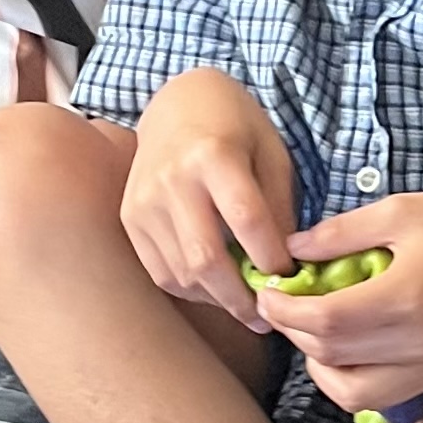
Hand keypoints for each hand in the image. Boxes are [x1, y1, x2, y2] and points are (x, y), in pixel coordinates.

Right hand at [120, 70, 297, 329]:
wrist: (177, 105)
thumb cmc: (235, 128)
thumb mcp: (271, 153)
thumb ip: (279, 207)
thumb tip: (286, 269)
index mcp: (213, 155)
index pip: (246, 220)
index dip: (272, 258)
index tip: (290, 278)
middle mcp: (172, 180)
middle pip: (206, 258)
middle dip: (241, 298)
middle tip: (268, 317)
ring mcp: (145, 202)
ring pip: (182, 273)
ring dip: (218, 300)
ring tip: (246, 307)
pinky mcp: (131, 219)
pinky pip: (161, 272)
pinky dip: (192, 290)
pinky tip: (216, 290)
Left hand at [266, 192, 422, 415]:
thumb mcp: (397, 211)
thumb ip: (339, 233)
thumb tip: (289, 252)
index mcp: (406, 296)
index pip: (326, 321)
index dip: (284, 311)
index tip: (268, 291)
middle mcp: (418, 341)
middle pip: (330, 355)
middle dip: (293, 332)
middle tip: (281, 305)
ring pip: (348, 391)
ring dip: (316, 364)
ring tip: (310, 331)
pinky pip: (374, 398)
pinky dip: (345, 381)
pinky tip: (340, 350)